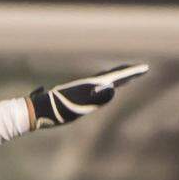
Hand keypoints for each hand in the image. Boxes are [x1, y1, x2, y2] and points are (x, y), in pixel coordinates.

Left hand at [28, 63, 147, 129]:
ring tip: (122, 80)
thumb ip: (94, 98)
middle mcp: (84, 86)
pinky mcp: (70, 98)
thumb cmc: (55, 111)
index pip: (114, 77)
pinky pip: (90, 90)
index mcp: (88, 86)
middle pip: (108, 78)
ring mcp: (77, 92)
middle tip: (138, 71)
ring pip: (98, 83)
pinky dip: (100, 88)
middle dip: (124, 75)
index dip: (129, 74)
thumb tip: (111, 88)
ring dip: (112, 80)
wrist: (34, 112)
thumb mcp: (77, 106)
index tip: (144, 68)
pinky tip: (98, 90)